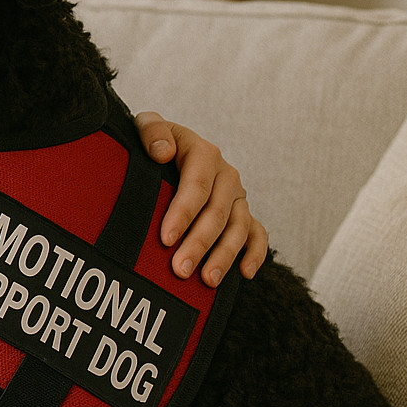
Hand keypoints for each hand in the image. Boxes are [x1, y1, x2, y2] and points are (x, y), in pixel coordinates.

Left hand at [134, 112, 267, 285]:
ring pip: (238, 228)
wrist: (169, 147)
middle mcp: (226, 175)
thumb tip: (163, 151)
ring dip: (224, 255)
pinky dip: (255, 253)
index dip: (183, 213)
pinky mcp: (243, 213)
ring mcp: (237, 195)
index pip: (196, 186)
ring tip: (208, 280)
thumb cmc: (155, 142)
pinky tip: (244, 273)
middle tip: (180, 269)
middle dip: (199, 243)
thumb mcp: (149, 126)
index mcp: (203, 153)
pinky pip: (257, 234)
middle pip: (217, 213)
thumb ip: (153, 131)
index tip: (166, 238)